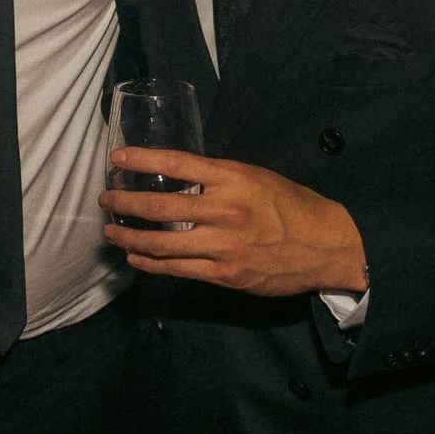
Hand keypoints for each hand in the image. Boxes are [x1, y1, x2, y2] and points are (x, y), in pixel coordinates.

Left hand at [99, 148, 366, 298]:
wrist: (328, 246)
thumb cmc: (293, 207)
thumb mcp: (257, 178)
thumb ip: (219, 179)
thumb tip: (180, 179)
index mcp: (233, 179)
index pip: (177, 163)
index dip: (142, 159)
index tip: (118, 158)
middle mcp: (225, 210)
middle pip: (160, 207)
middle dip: (125, 203)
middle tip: (106, 200)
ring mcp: (224, 246)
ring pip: (162, 244)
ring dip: (130, 238)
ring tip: (112, 232)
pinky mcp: (226, 275)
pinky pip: (179, 270)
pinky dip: (151, 264)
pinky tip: (136, 258)